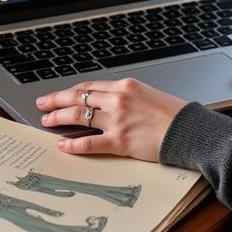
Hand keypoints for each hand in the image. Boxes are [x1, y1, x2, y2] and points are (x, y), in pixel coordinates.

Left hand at [35, 78, 188, 161]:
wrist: (189, 129)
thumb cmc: (173, 114)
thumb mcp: (147, 95)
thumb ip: (126, 98)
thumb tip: (107, 104)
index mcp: (125, 85)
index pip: (89, 86)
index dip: (70, 91)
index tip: (59, 95)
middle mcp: (118, 99)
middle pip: (79, 97)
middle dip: (57, 100)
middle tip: (42, 104)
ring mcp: (117, 120)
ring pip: (79, 115)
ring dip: (59, 118)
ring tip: (46, 122)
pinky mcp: (120, 141)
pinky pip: (89, 143)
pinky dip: (73, 144)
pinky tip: (63, 145)